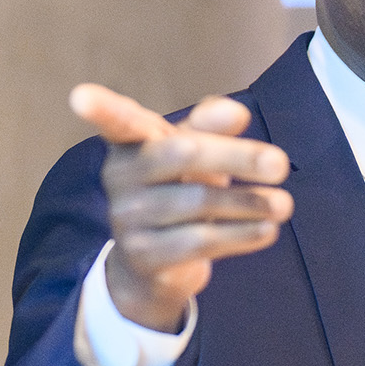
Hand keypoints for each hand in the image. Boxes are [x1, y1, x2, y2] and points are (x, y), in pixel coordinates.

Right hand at [70, 83, 292, 332]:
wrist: (152, 268)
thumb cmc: (176, 192)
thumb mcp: (191, 154)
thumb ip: (210, 127)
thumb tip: (236, 112)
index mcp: (131, 144)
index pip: (117, 122)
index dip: (101, 108)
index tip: (80, 97)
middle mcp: (121, 178)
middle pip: (183, 154)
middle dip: (237, 156)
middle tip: (281, 163)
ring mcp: (127, 219)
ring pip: (199, 202)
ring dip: (250, 203)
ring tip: (284, 204)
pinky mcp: (145, 256)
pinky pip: (200, 241)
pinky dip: (241, 234)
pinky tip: (267, 230)